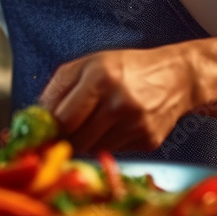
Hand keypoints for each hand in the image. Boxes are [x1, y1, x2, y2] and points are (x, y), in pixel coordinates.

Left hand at [38, 47, 196, 153]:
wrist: (178, 77)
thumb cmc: (128, 68)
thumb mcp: (90, 64)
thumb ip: (59, 87)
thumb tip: (38, 115)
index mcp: (101, 77)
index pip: (63, 118)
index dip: (49, 129)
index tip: (41, 132)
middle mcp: (119, 103)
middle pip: (76, 139)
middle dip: (64, 138)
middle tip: (61, 133)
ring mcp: (136, 125)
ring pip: (92, 149)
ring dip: (84, 142)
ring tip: (91, 124)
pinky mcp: (148, 141)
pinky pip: (114, 151)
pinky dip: (107, 143)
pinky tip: (115, 127)